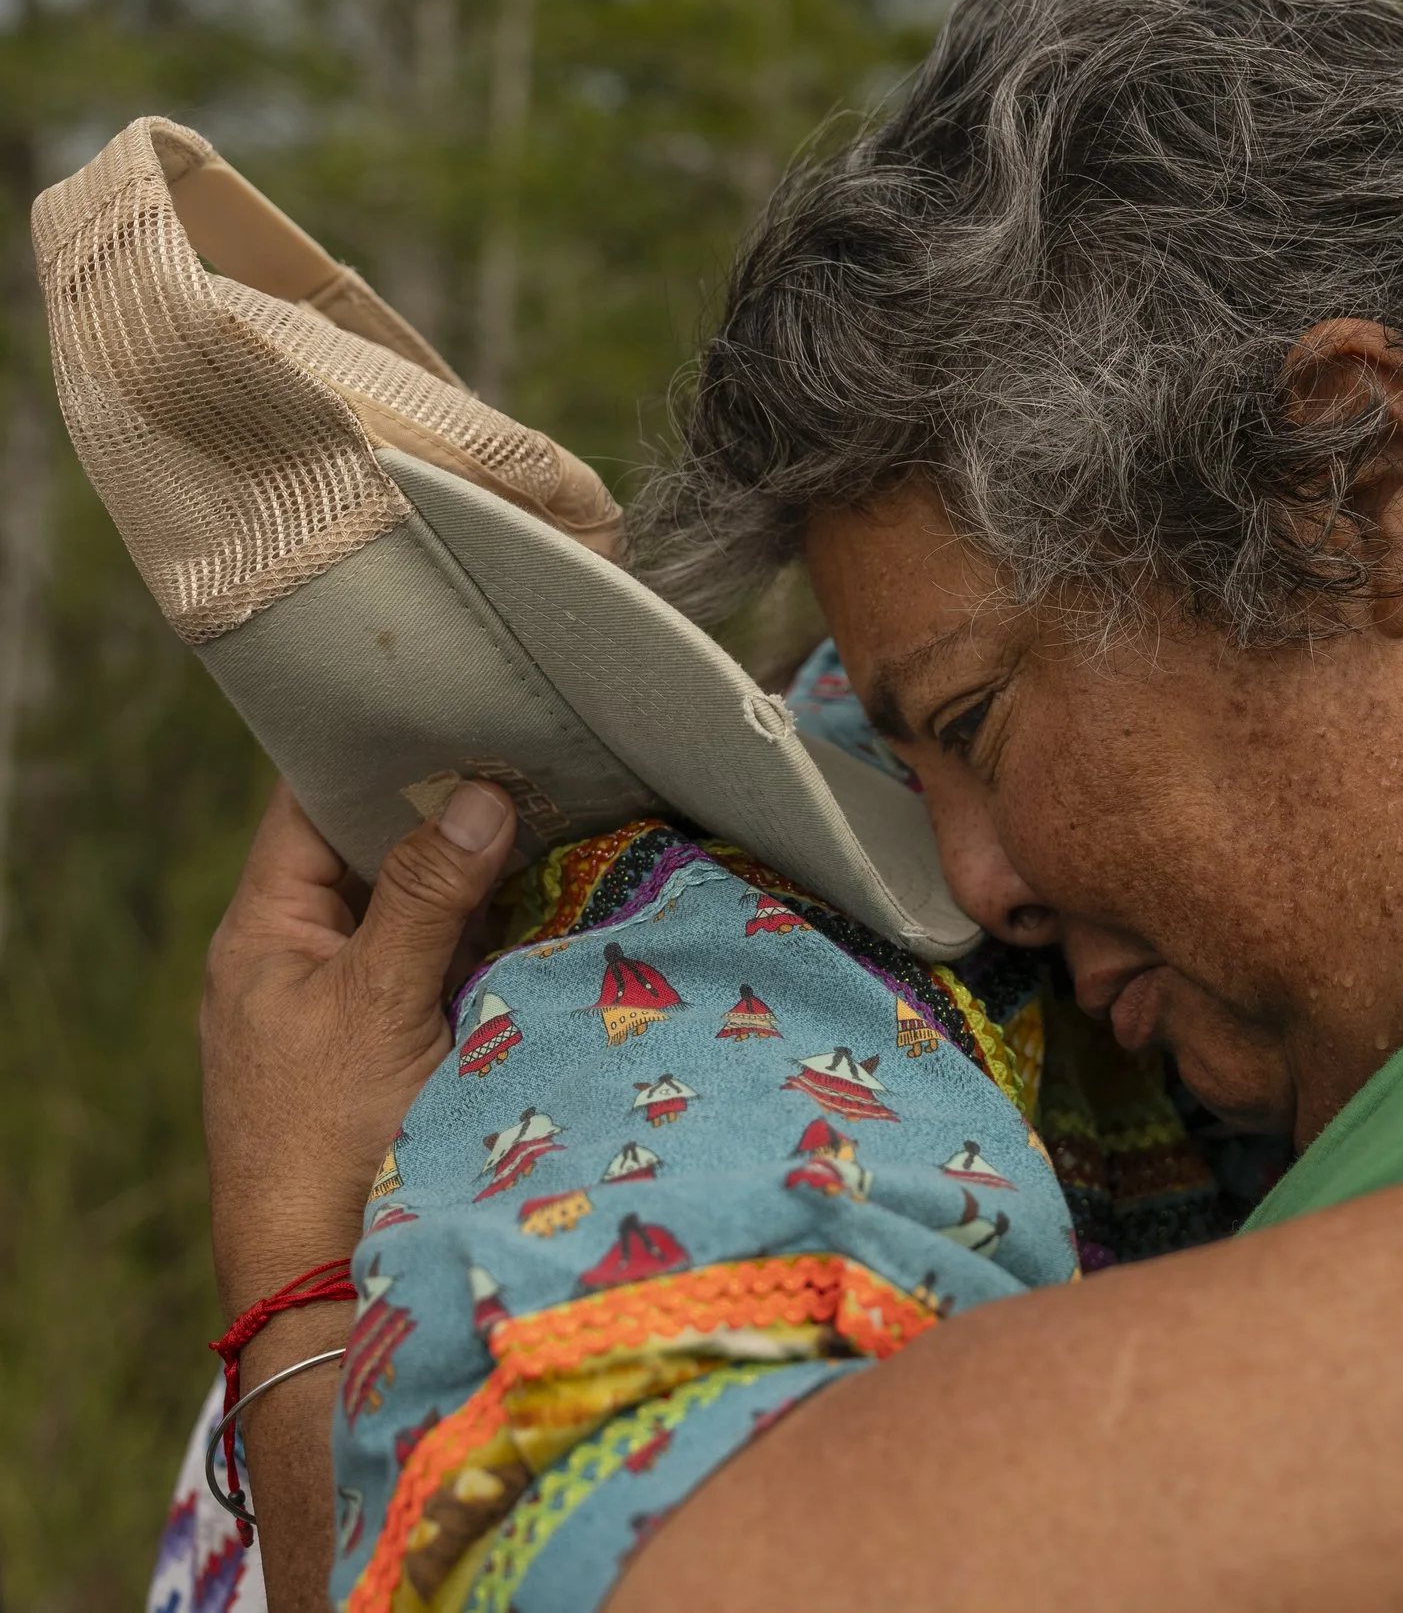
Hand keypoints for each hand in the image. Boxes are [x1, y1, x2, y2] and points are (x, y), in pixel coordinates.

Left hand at [200, 781, 513, 1312]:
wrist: (325, 1274)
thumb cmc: (327, 1136)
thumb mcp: (378, 1003)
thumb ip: (428, 897)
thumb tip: (482, 794)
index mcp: (266, 930)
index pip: (311, 803)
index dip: (371, 748)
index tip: (449, 702)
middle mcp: (306, 955)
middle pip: (377, 849)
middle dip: (449, 805)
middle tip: (531, 750)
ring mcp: (357, 1000)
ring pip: (423, 907)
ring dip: (483, 871)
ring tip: (561, 806)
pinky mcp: (404, 1042)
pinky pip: (452, 962)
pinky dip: (498, 932)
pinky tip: (558, 899)